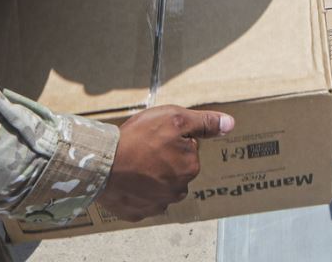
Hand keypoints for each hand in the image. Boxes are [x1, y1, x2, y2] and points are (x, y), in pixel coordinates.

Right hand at [99, 106, 233, 221]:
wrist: (102, 163)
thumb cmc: (138, 139)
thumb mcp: (175, 119)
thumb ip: (204, 123)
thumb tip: (229, 124)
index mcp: (190, 167)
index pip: (189, 149)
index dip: (172, 139)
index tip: (157, 137)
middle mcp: (178, 190)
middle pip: (176, 169)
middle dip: (164, 159)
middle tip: (144, 149)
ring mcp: (158, 204)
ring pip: (161, 186)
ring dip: (152, 176)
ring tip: (134, 163)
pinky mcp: (138, 213)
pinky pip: (143, 200)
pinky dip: (137, 191)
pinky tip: (128, 180)